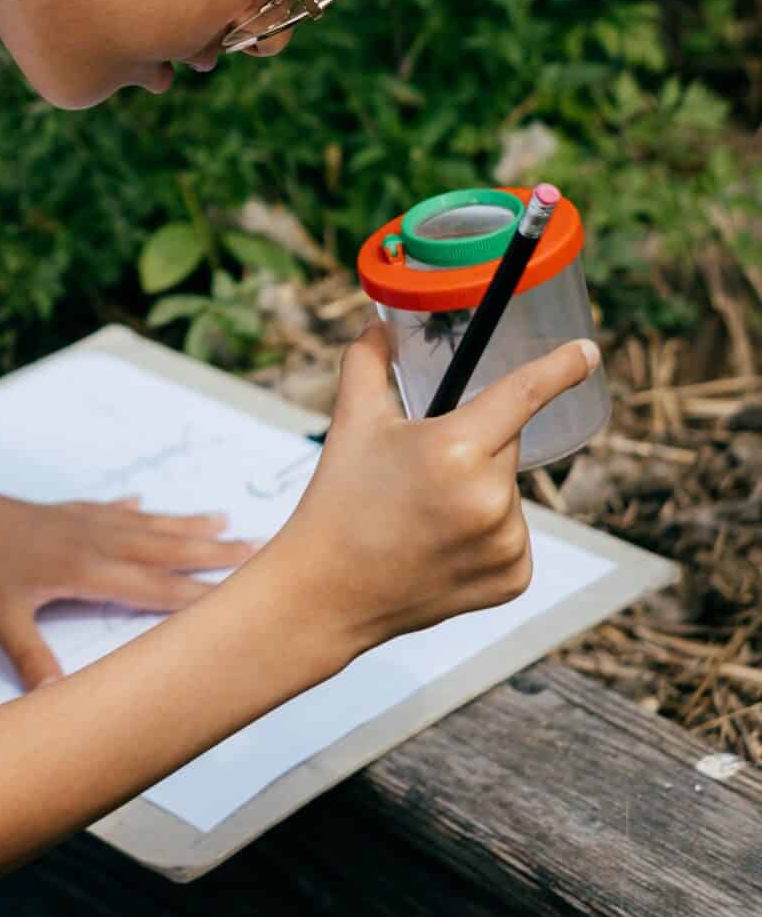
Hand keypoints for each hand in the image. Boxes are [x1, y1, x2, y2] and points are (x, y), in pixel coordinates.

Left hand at [0, 479, 259, 691]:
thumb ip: (33, 660)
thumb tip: (61, 706)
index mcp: (85, 568)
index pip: (155, 587)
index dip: (200, 593)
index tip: (246, 593)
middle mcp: (91, 540)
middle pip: (162, 548)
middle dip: (211, 551)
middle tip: (257, 545)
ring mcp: (75, 522)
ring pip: (142, 525)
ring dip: (182, 525)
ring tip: (221, 519)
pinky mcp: (56, 513)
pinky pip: (106, 510)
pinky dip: (129, 510)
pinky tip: (140, 503)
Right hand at [273, 321, 600, 653]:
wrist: (329, 591)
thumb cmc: (339, 498)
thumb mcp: (353, 421)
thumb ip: (368, 361)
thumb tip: (380, 325)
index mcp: (454, 449)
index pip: (523, 394)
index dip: (559, 368)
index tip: (587, 352)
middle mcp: (490, 498)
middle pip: (507, 443)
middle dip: (475, 442)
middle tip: (423, 468)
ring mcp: (506, 544)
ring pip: (509, 490)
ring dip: (481, 489)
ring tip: (426, 514)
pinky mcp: (513, 579)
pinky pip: (513, 534)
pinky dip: (488, 532)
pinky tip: (444, 544)